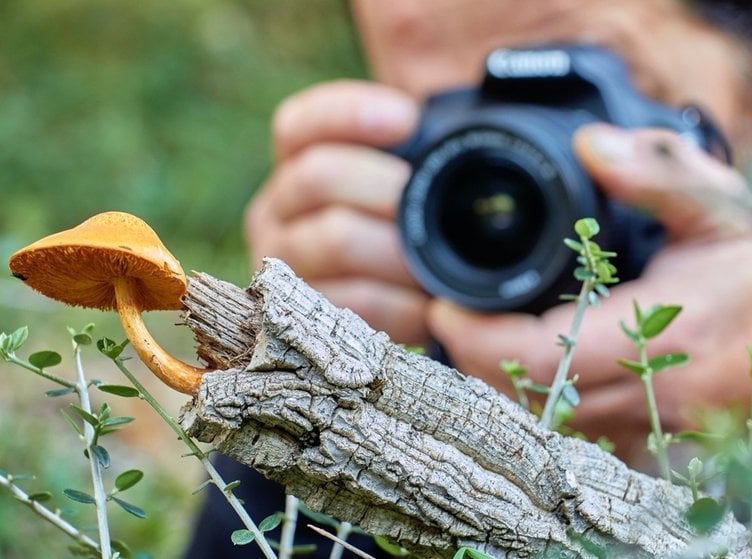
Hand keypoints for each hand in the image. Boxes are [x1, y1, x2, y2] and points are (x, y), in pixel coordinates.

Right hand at [244, 80, 431, 343]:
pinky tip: (426, 307)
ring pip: (334, 239)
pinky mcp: (301, 319)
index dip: (350, 114)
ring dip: (398, 253)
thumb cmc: (407, 235)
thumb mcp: (406, 180)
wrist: (395, 310)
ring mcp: (281, 262)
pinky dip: (398, 305)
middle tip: (433, 207)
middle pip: (318, 176)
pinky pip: (350, 302)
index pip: (300, 125)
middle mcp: (277, 208)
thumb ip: (420, 144)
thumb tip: (474, 103)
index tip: (408, 120)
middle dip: (389, 190)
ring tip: (435, 265)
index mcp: (298, 164)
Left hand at [427, 123, 751, 460]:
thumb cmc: (748, 259)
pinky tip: (519, 372)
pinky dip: (539, 406)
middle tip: (450, 323)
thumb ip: (657, 170)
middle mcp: (664, 393)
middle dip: (479, 364)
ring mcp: (661, 424)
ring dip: (503, 386)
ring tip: (476, 340)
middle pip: (536, 400)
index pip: (545, 357)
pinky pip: (578, 438)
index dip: (480, 340)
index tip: (443, 311)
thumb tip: (591, 144)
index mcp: (670, 333)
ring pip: (552, 425)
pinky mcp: (656, 438)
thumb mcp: (714, 202)